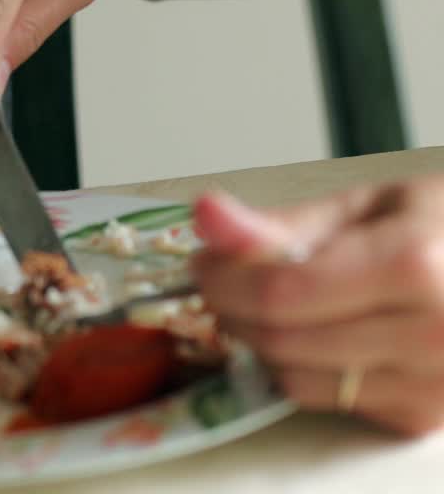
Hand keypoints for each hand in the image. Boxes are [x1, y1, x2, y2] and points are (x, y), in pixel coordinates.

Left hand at [191, 178, 443, 435]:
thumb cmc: (440, 231)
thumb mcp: (369, 206)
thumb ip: (284, 223)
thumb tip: (207, 217)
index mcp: (414, 264)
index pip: (280, 291)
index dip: (224, 278)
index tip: (204, 261)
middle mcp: (431, 332)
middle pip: (281, 337)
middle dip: (232, 307)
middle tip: (226, 279)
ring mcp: (432, 384)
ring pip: (292, 376)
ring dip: (261, 341)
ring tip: (275, 304)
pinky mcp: (423, 418)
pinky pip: (322, 399)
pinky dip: (300, 368)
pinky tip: (318, 335)